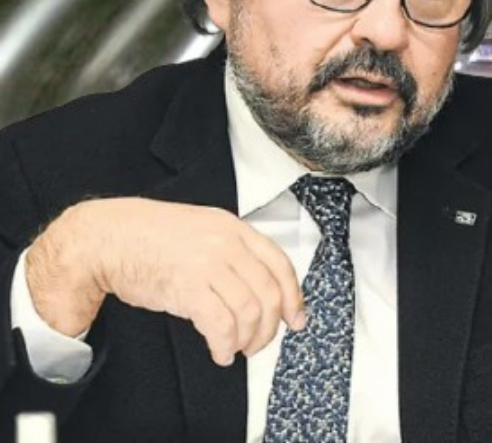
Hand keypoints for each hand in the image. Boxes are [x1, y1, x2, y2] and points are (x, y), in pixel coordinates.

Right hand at [26, 198, 306, 366]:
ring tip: (237, 349)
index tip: (295, 318)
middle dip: (269, 326)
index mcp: (234, 229)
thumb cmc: (150, 237)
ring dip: (247, 339)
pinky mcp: (186, 288)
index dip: (293, 297)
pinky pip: (221, 324)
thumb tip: (258, 287)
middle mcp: (227, 245)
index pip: (280, 265)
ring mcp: (207, 265)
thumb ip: (233, 251)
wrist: (107, 238)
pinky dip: (225, 344)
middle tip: (259, 342)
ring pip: (249, 311)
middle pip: (268, 292)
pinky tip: (220, 351)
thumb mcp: (203, 230)